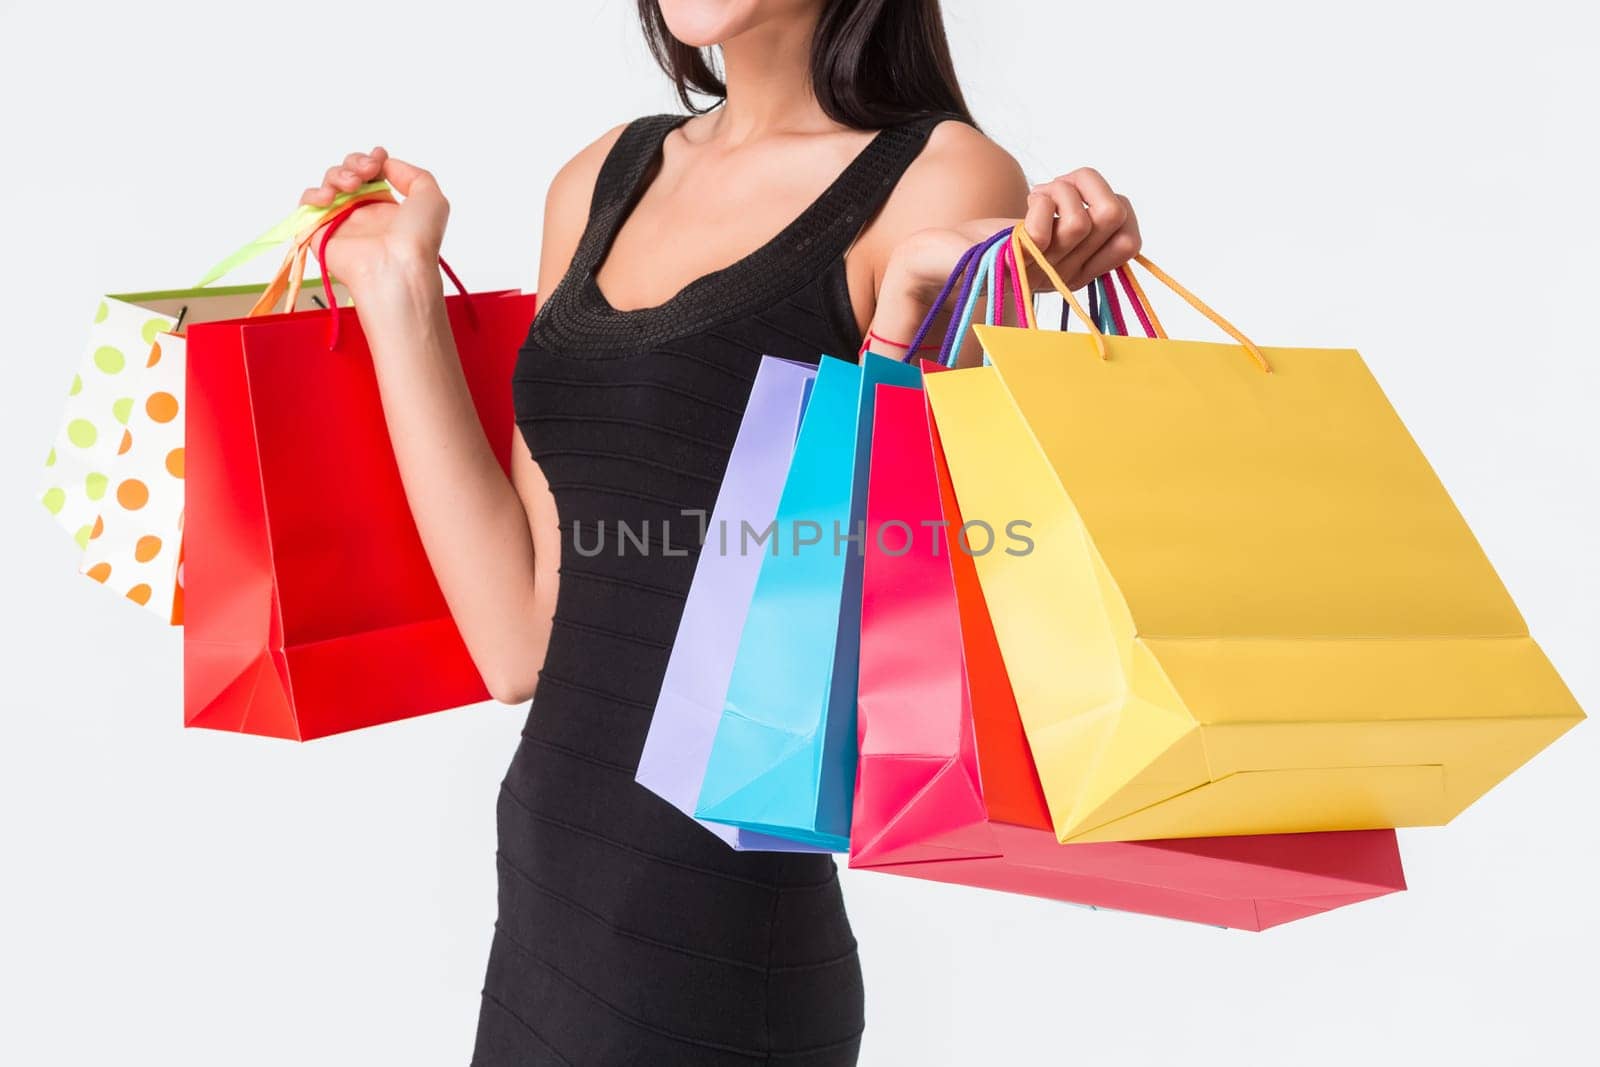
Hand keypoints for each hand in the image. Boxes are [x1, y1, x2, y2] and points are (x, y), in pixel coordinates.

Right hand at [299, 147, 450, 295]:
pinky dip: (314, 193)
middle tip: (367, 171)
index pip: (371, 173)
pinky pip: (307, 204)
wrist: (396, 268)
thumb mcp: (432, 199)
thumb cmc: (417, 240)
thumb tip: (387, 165)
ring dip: (338, 174)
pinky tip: (328, 197)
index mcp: (388, 207)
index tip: (378, 159)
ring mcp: (341, 221)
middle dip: (356, 162)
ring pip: (329, 182)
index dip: (372, 160)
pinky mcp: (320, 231)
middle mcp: (364, 214)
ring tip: (352, 185)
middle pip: (348, 172)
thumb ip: (414, 174)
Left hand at [884, 167, 1141, 307]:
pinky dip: (1038, 203)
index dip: (1117, 204)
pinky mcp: (1019, 265)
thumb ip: (1083, 215)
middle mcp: (1068, 274)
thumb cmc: (992, 239)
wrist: (940, 258)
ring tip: (1036, 198)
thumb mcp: (1049, 224)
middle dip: (1088, 186)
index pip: (1131, 239)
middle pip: (1114, 218)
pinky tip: (1025, 207)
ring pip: (1083, 220)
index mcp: (1080, 268)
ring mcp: (1045, 273)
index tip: (1081, 195)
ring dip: (1059, 192)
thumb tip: (1117, 203)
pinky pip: (1045, 230)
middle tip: (1057, 188)